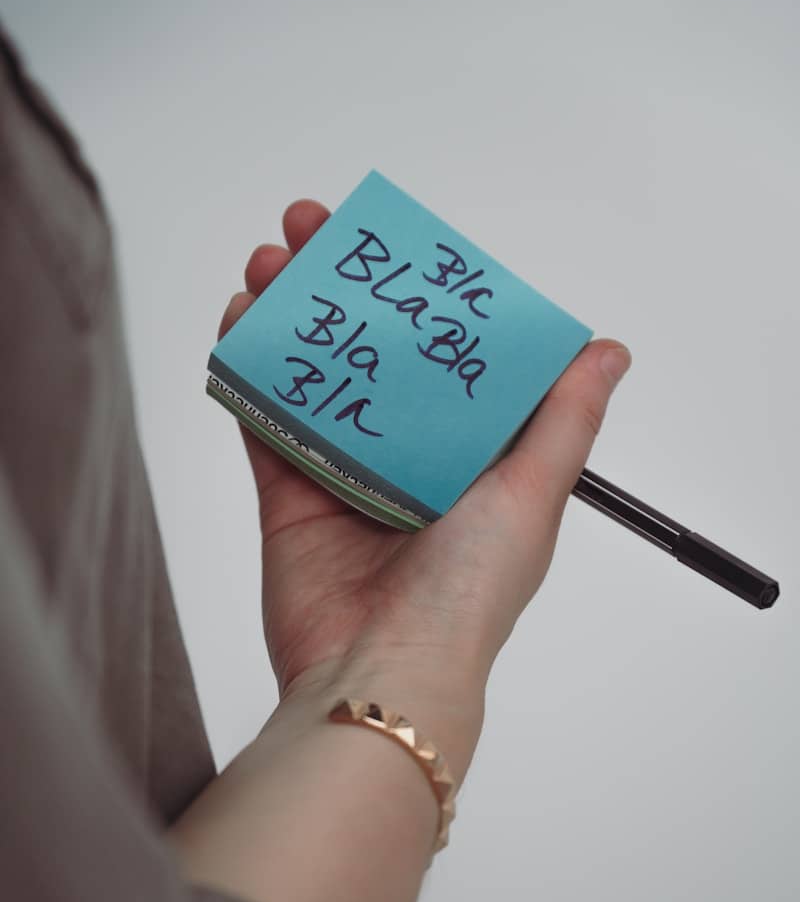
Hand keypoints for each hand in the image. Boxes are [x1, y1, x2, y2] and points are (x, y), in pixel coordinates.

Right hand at [219, 200, 630, 710]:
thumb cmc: (468, 594)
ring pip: (313, 376)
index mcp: (471, 458)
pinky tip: (241, 321)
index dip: (418, 293)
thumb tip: (607, 349)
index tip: (393, 242)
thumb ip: (563, 419)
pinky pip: (265, 423)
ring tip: (269, 265)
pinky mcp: (289, 500)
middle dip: (338, 285)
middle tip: (310, 228)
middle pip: (370, 353)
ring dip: (288, 315)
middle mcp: (409, 462)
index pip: (444, 355)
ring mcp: (344, 478)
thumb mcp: (533, 495)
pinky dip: (250, 372)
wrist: (380, 673)